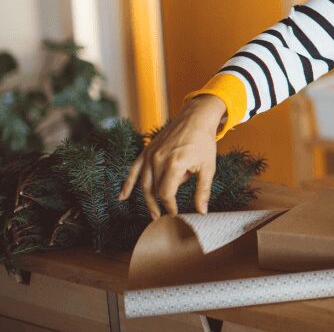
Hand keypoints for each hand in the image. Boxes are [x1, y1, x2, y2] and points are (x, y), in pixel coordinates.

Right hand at [117, 95, 225, 219]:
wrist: (196, 117)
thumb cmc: (204, 142)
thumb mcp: (208, 167)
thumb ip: (202, 190)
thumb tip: (202, 211)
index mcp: (174, 164)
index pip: (166, 193)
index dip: (170, 207)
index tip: (175, 215)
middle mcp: (158, 159)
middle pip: (153, 190)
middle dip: (158, 205)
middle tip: (161, 219)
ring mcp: (150, 154)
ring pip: (144, 183)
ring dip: (146, 199)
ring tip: (152, 213)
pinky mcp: (147, 150)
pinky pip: (134, 169)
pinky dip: (127, 184)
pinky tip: (122, 197)